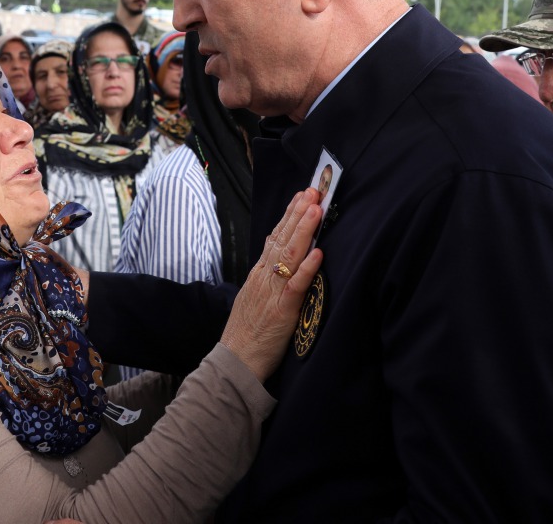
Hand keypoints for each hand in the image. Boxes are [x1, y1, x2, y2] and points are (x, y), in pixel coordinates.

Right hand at [220, 189, 323, 380]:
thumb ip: (267, 279)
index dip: (290, 215)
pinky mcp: (281, 311)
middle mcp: (264, 278)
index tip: (302, 195)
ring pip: (288, 256)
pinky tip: (318, 253)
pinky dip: (307, 269)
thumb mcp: (254, 298)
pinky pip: (295, 286)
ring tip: (316, 209)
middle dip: (299, 213)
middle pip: (282, 239)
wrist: (234, 362)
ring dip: (303, 231)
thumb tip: (282, 262)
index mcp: (259, 274)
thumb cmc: (247, 334)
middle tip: (314, 190)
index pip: (275, 237)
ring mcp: (272, 293)